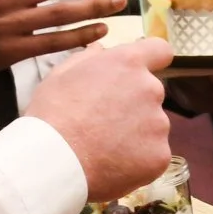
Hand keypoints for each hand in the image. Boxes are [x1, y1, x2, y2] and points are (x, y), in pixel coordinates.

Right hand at [25, 39, 174, 203]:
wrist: (56, 160)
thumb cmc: (52, 113)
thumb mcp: (61, 75)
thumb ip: (87, 58)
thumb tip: (101, 50)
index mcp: (127, 63)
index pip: (159, 50)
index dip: (151, 59)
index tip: (138, 73)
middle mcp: (150, 88)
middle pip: (150, 92)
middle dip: (133, 103)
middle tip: (105, 121)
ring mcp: (158, 123)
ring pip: (152, 125)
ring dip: (136, 133)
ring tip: (105, 147)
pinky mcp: (160, 155)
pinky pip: (153, 154)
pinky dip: (138, 159)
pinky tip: (114, 164)